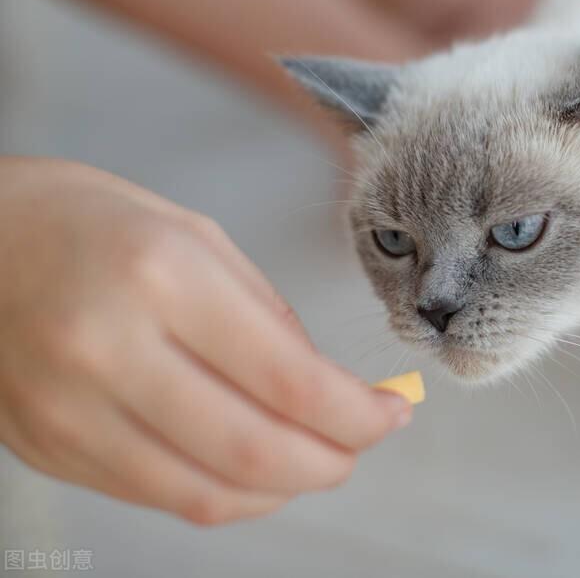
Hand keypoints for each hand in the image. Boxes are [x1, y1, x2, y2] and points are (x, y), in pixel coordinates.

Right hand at [0, 158, 410, 524]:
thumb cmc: (89, 223)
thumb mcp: (194, 237)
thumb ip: (268, 318)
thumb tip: (330, 391)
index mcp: (163, 276)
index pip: (289, 380)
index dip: (359, 414)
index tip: (393, 412)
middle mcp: (109, 350)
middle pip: (255, 452)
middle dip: (332, 461)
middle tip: (361, 445)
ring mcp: (69, 411)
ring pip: (208, 494)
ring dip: (283, 489)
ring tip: (315, 459)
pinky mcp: (46, 449)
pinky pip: (158, 497)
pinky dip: (224, 494)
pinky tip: (252, 468)